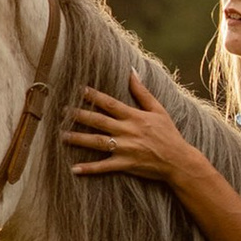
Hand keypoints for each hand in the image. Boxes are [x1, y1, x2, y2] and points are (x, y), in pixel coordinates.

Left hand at [66, 72, 193, 184]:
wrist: (178, 160)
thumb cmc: (168, 134)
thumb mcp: (158, 109)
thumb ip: (142, 92)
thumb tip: (132, 71)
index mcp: (134, 116)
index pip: (109, 103)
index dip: (93, 96)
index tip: (79, 90)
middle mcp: (127, 131)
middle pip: (98, 121)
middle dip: (79, 116)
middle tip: (62, 112)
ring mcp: (125, 149)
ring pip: (96, 142)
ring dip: (78, 139)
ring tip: (62, 136)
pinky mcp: (125, 164)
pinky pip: (104, 167)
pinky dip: (89, 168)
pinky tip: (74, 169)